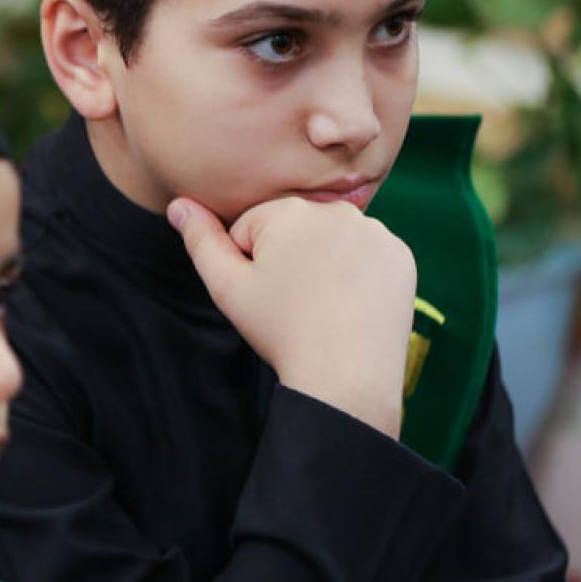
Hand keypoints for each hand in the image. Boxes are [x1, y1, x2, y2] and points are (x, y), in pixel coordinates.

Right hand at [170, 195, 414, 437]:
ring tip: (324, 306)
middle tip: (295, 303)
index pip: (253, 228)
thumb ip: (200, 241)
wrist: (347, 377)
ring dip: (324, 265)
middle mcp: (336, 209)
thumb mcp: (227, 288)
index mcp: (289, 211)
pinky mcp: (401, 255)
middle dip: (288, 259)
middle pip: (295, 230)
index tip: (267, 296)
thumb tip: (179, 204)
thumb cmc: (281, 331)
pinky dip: (359, 275)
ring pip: (332, 241)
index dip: (250, 264)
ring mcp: (376, 231)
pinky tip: (352, 304)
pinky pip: (368, 256)